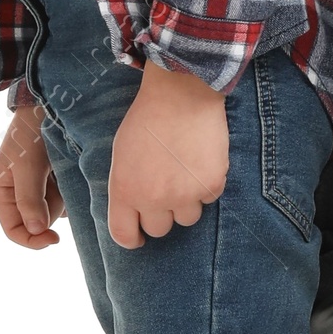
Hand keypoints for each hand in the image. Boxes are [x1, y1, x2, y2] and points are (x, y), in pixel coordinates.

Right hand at [0, 101, 65, 248]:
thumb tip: (36, 230)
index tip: (54, 239)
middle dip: (52, 208)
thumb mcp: (28, 164)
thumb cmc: (31, 131)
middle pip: (39, 221)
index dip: (31, 240)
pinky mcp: (59, 177)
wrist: (50, 102)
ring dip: (65, 195)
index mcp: (4, 191)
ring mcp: (41, 185)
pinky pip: (69, 195)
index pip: (14, 230)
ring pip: (57, 209)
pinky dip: (73, 187)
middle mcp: (21, 192)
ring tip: (64, 168)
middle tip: (58, 181)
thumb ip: (30, 198)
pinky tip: (73, 167)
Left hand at [107, 56, 228, 246]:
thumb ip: (126, 187)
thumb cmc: (147, 120)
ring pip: (187, 218)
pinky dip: (206, 185)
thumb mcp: (121, 155)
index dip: (132, 238)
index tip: (139, 235)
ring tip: (184, 173)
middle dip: (162, 214)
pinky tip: (200, 162)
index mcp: (125, 191)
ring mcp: (184, 194)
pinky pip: (209, 199)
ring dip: (186, 202)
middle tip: (166, 191)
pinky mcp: (211, 185)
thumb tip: (136, 212)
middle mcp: (154, 199)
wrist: (181, 95)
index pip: (124, 236)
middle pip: (159, 229)